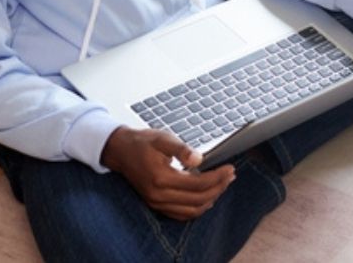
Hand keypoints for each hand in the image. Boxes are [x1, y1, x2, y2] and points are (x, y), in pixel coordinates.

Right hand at [100, 126, 234, 220]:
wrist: (121, 151)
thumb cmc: (143, 142)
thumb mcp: (163, 138)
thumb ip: (181, 149)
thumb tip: (199, 159)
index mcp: (161, 178)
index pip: (197, 184)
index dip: (217, 177)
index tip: (229, 168)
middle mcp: (159, 196)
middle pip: (198, 200)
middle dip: (218, 188)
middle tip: (230, 175)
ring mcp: (157, 203)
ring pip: (191, 210)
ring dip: (210, 199)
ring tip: (223, 184)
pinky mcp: (156, 205)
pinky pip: (181, 214)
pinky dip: (197, 208)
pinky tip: (207, 197)